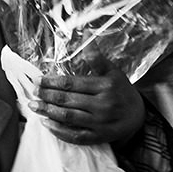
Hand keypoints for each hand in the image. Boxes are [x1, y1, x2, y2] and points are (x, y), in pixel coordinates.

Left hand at [28, 45, 144, 144]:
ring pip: (69, 117)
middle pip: (68, 100)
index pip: (72, 83)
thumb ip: (96, 57)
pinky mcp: (98, 137)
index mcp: (104, 86)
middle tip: (32, 92)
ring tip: (34, 106)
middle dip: (47, 96)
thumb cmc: (122, 90)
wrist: (139, 116)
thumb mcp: (113, 71)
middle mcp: (102, 105)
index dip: (52, 82)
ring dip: (48, 112)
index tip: (38, 80)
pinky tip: (46, 123)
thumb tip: (85, 34)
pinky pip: (75, 136)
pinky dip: (59, 131)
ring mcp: (100, 123)